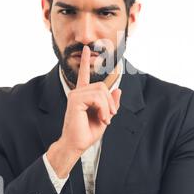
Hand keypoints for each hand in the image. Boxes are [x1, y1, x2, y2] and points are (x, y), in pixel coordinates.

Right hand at [47, 45, 121, 177]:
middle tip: (110, 116)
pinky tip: (101, 118)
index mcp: (83, 95)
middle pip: (102, 86)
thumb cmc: (87, 132)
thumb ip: (112, 103)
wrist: (76, 144)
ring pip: (101, 91)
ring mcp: (75, 94)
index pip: (84, 75)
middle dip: (110, 102)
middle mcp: (78, 92)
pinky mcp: (75, 99)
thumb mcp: (105, 116)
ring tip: (105, 119)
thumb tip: (118, 88)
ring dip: (107, 107)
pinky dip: (103, 109)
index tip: (86, 49)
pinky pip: (97, 97)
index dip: (85, 61)